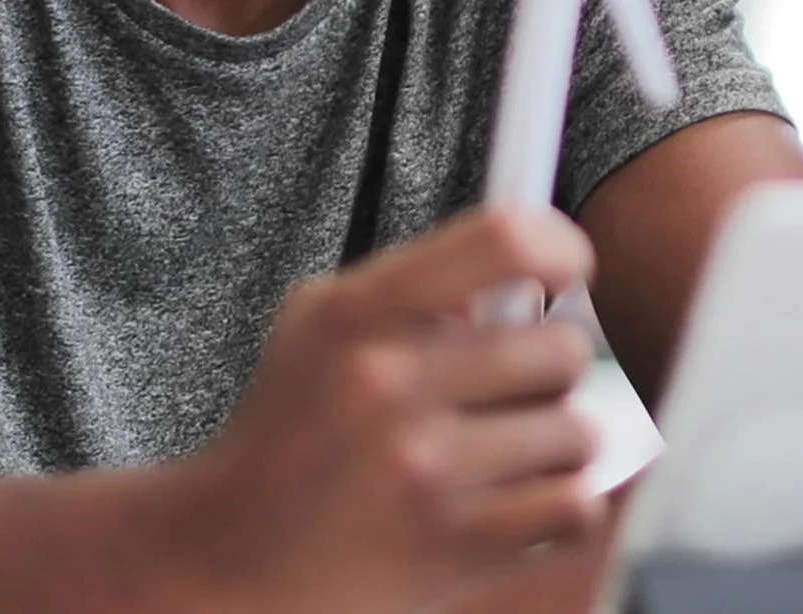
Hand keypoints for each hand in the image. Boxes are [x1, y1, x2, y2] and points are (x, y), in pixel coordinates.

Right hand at [161, 207, 603, 613]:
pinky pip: (574, 505)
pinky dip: (559, 506)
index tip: (570, 274)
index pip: (505, 239)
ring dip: (556, 446)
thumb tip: (540, 266)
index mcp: (358, 312)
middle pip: (564, 348)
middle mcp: (390, 381)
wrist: (224, 562)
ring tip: (503, 453)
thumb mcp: (324, 325)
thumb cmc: (292, 430)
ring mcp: (422, 467)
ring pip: (578, 432)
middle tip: (511, 392)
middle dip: (550, 371)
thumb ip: (421, 283)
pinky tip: (516, 501)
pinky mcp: (450, 546)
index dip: (562, 248)